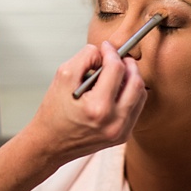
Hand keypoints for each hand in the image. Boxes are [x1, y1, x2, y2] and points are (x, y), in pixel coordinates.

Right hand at [28, 41, 146, 165]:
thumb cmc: (54, 112)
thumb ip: (85, 57)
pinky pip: (136, 108)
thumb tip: (103, 52)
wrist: (50, 143)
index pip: (116, 69)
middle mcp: (113, 122)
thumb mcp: (63, 76)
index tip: (105, 47)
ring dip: (131, 78)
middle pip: (136, 82)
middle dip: (127, 63)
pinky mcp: (122, 136)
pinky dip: (129, 94)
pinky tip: (115, 89)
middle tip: (116, 57)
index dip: (111, 52)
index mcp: (98, 108)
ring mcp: (120, 131)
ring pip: (140, 95)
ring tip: (115, 73)